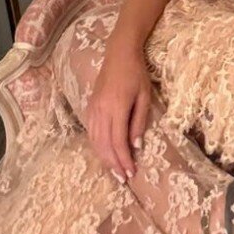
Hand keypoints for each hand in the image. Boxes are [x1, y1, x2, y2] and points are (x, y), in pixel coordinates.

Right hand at [86, 43, 151, 183]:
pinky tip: (104, 154)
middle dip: (114, 164)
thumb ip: (139, 122)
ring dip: (104, 158)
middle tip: (123, 179)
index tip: (131, 173)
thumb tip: (136, 146)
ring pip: (95, 141)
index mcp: (117, 108)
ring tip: (114, 171)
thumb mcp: (144, 97)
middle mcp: (101, 111)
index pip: (118, 141)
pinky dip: (97, 146)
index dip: (124, 159)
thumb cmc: (136, 74)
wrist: (119, 54)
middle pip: (104, 145)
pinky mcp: (89, 106)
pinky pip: (91, 132)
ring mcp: (93, 109)